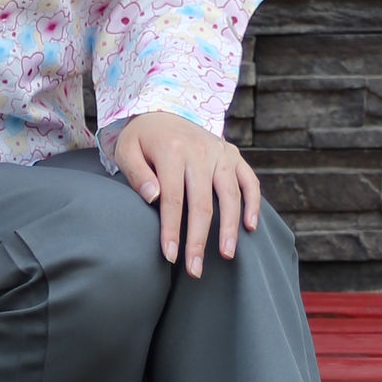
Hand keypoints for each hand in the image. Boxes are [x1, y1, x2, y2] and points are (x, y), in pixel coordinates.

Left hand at [113, 113, 261, 279]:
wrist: (162, 111)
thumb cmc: (141, 140)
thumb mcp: (127, 151)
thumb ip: (137, 175)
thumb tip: (153, 197)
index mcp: (172, 152)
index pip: (173, 199)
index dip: (172, 230)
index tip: (170, 256)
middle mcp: (200, 151)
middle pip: (202, 203)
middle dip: (199, 240)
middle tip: (195, 270)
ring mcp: (220, 153)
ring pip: (230, 195)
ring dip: (229, 228)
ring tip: (227, 255)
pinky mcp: (233, 155)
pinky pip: (249, 181)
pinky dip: (253, 203)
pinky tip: (251, 227)